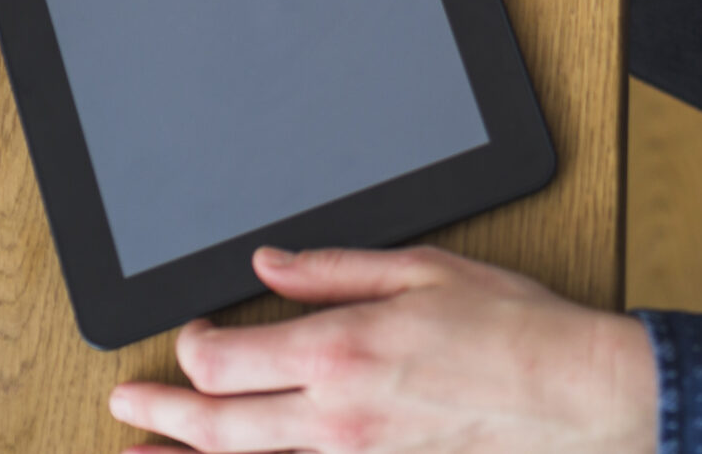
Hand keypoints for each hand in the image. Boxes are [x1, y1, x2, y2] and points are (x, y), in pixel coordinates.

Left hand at [112, 246, 658, 453]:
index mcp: (341, 350)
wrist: (575, 396)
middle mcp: (337, 416)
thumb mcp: (419, 269)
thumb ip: (332, 270)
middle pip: (219, 428)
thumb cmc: (511, 330)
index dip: (192, 349)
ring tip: (144, 453)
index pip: (226, 362)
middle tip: (126, 402)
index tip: (190, 334)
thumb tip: (269, 266)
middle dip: (161, 414)